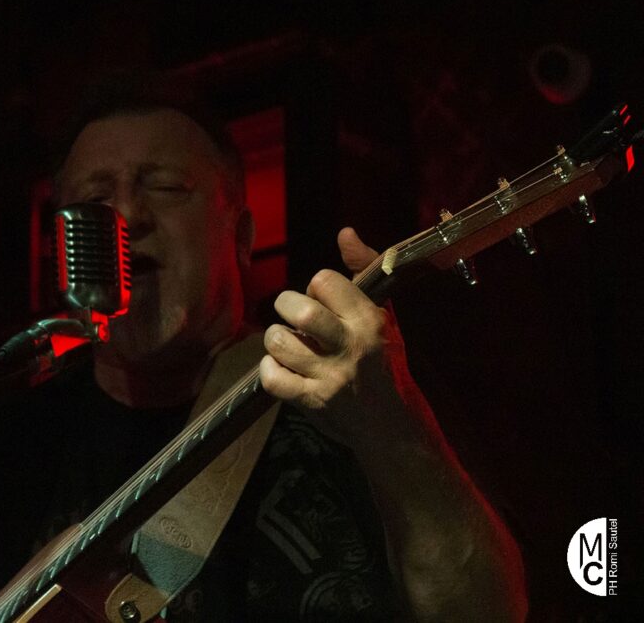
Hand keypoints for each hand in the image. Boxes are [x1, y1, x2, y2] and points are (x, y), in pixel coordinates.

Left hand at [259, 227, 409, 445]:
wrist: (388, 425)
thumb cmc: (379, 362)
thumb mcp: (379, 314)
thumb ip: (362, 269)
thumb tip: (345, 232)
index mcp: (368, 319)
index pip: (324, 280)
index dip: (315, 287)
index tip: (322, 301)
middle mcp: (351, 346)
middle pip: (301, 311)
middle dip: (285, 306)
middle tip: (291, 317)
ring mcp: (330, 376)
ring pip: (279, 341)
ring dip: (275, 339)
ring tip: (287, 344)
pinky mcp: (312, 402)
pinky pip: (271, 377)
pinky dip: (269, 369)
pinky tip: (282, 368)